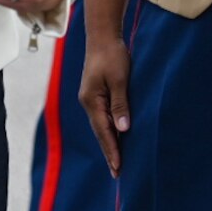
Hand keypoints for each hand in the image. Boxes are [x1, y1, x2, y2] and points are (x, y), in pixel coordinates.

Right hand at [79, 38, 130, 177]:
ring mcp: (91, 98)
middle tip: (117, 173)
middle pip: (100, 132)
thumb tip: (123, 130)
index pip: (104, 132)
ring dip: (109, 143)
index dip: (112, 151)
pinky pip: (103, 117)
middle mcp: (88, 102)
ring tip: (117, 161)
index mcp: (91, 101)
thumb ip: (120, 105)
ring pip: (101, 126)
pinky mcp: (96, 94)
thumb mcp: (119, 80)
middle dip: (109, 152)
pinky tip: (115, 137)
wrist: (103, 36)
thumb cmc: (112, 55)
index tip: (118, 168)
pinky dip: (109, 130)